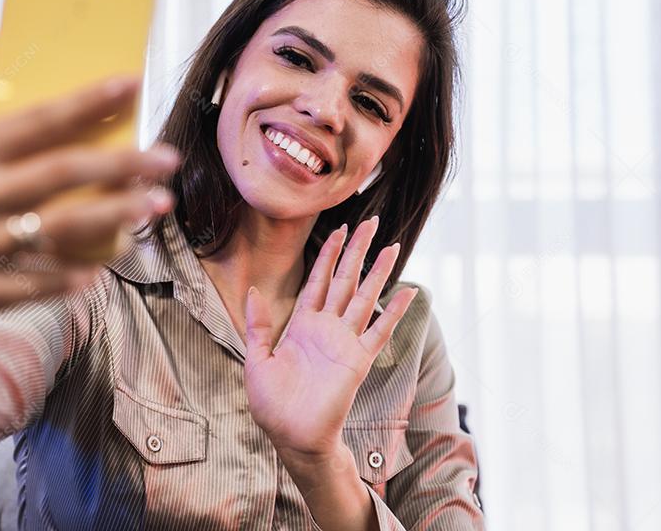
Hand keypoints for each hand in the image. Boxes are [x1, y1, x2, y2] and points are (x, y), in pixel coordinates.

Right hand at [0, 18, 180, 381]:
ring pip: (57, 229)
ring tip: (159, 203)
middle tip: (169, 159)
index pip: (36, 120)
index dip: (87, 102)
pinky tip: (108, 264)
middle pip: (59, 174)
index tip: (134, 83)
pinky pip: (36, 283)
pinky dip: (73, 275)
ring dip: (114, 216)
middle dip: (121, 165)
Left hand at [243, 216, 418, 458]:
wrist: (293, 437)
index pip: (319, 280)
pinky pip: (380, 331)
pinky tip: (408, 291)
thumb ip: (258, 324)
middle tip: (371, 223)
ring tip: (392, 246)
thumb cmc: (272, 405)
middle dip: (357, 250)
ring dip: (378, 271)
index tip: (340, 229)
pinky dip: (395, 311)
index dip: (328, 254)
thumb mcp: (256, 359)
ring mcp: (345, 342)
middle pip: (345, 279)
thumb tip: (252, 290)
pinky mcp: (359, 360)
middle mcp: (327, 328)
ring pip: (365, 297)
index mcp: (302, 325)